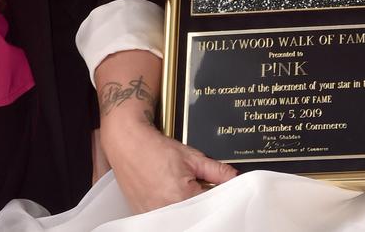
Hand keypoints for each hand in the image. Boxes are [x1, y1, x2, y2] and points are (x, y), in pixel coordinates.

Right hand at [102, 116, 236, 212]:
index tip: (221, 191)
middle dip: (202, 203)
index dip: (218, 197)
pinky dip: (173, 210)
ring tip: (180, 188)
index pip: (211, 205)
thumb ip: (216, 170)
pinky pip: (166, 218)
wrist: (128, 145)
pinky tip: (170, 194)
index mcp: (182, 197)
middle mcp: (167, 211)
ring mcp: (154, 216)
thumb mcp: (191, 156)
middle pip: (196, 214)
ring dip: (187, 207)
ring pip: (182, 217)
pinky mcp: (145, 217)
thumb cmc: (156, 149)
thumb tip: (235, 177)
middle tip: (198, 187)